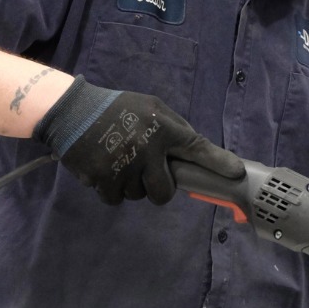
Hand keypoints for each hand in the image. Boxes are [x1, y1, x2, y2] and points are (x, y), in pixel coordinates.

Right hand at [34, 76, 243, 204]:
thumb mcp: (151, 108)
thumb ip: (174, 130)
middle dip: (158, 188)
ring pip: (139, 196)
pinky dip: (111, 190)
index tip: (236, 173)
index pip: (197, 148)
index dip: (218, 162)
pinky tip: (105, 170)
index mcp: (163, 128)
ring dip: (132, 186)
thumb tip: (196, 155)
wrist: (72, 112)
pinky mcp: (102, 179)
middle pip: (164, 192)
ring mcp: (124, 166)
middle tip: (147, 174)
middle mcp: (147, 148)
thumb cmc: (117, 109)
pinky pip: (116, 199)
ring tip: (120, 162)